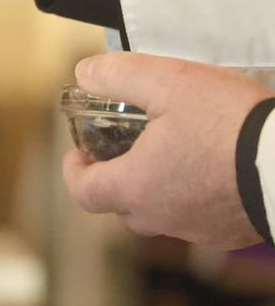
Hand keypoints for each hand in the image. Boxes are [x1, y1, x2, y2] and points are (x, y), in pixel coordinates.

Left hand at [63, 52, 272, 247]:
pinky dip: (192, 196)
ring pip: (160, 213)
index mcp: (136, 187)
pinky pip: (198, 218)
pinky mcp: (231, 232)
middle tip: (123, 150)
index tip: (78, 156)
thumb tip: (85, 73)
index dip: (74, 173)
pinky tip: (210, 167)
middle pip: (121, 206)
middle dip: (115, 179)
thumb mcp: (167, 82)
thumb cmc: (230, 124)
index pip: (84, 193)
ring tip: (170, 153)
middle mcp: (162, 217)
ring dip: (155, 188)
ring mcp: (199, 230)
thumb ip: (119, 75)